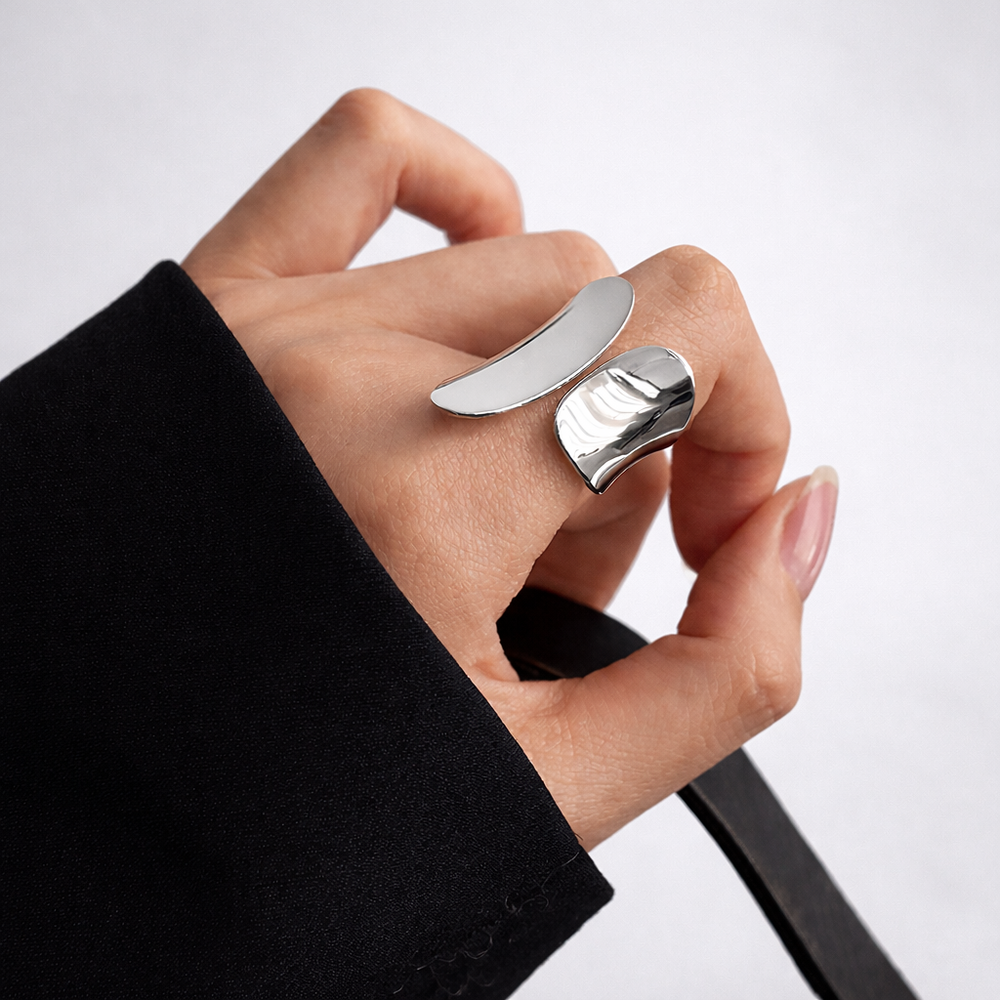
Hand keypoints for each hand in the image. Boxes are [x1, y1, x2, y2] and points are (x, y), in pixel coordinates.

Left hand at [183, 89, 834, 849]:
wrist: (97, 827)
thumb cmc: (296, 830)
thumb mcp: (556, 796)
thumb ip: (732, 663)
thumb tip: (799, 513)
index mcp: (425, 497)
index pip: (692, 327)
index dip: (752, 418)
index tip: (712, 524)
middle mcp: (338, 384)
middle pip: (617, 316)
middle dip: (637, 449)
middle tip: (558, 569)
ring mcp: (265, 331)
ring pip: (527, 260)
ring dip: (560, 375)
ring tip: (495, 498)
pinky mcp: (216, 310)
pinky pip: (366, 154)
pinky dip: (462, 196)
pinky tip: (479, 300)